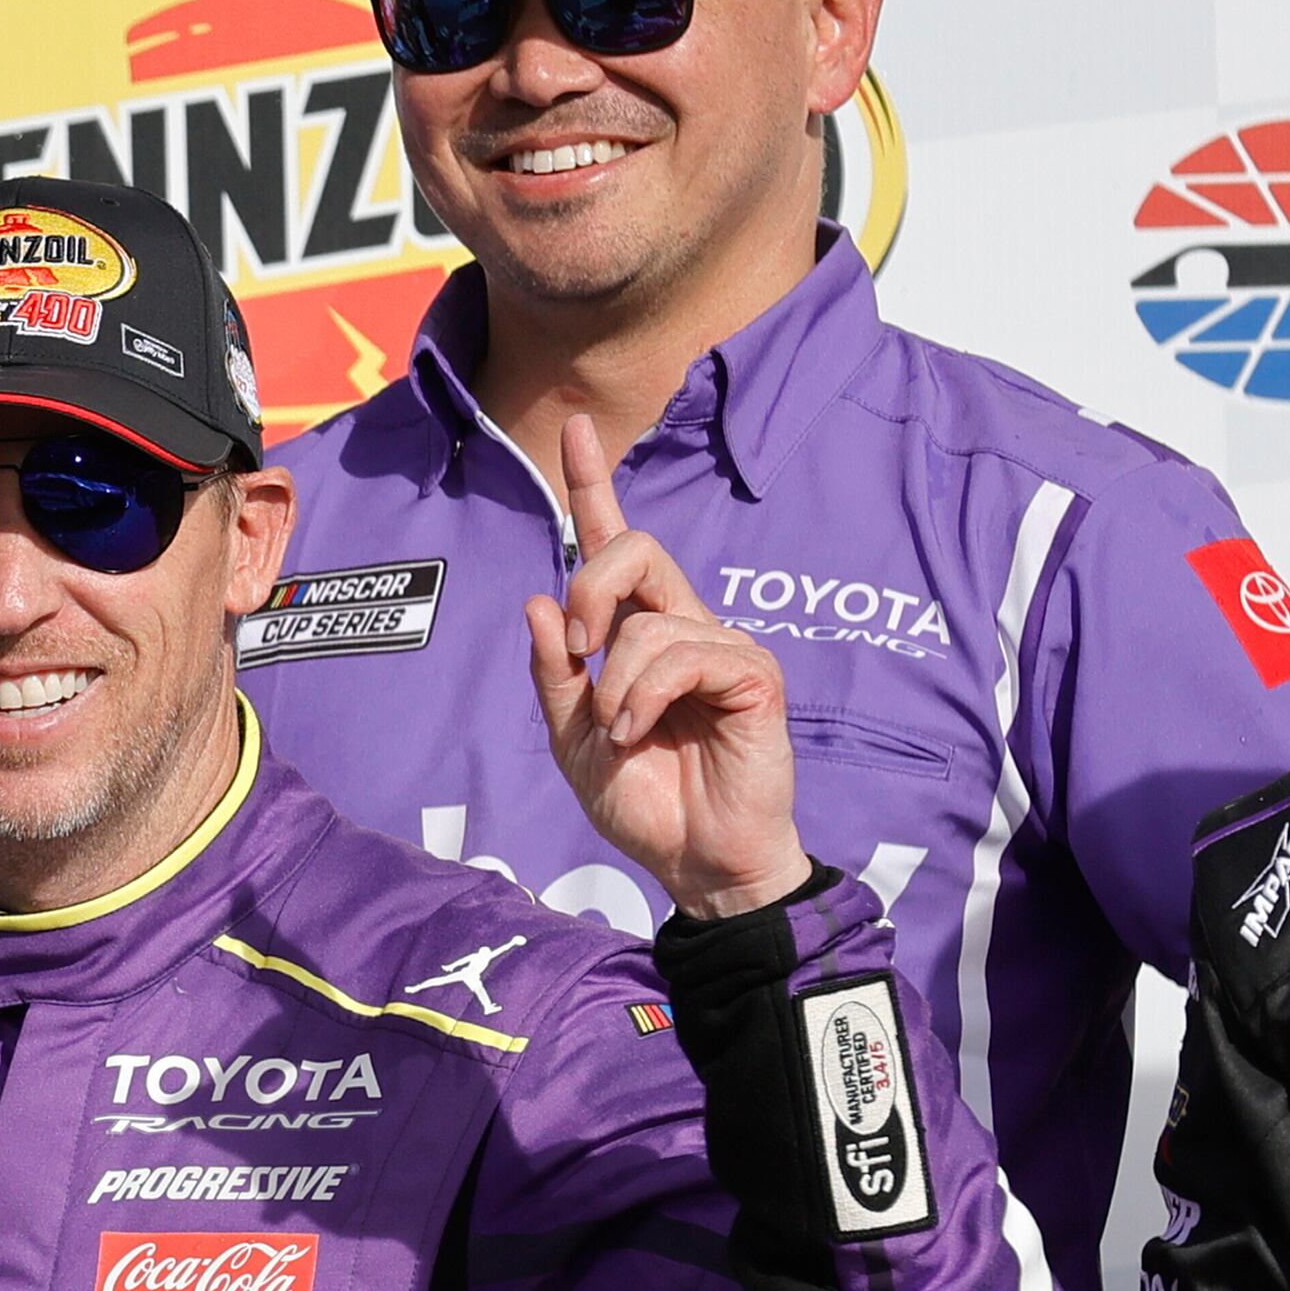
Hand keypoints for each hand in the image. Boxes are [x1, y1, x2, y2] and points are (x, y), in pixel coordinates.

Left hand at [523, 415, 812, 919]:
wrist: (693, 861)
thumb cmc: (643, 801)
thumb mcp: (573, 739)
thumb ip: (555, 674)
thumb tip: (536, 601)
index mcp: (637, 633)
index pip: (614, 544)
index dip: (594, 485)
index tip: (576, 429)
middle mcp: (682, 625)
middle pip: (633, 550)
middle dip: (589, 589)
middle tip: (579, 649)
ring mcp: (722, 645)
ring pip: (650, 618)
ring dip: (616, 684)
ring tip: (625, 734)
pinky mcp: (753, 674)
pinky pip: (687, 653)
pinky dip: (646, 697)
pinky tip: (647, 733)